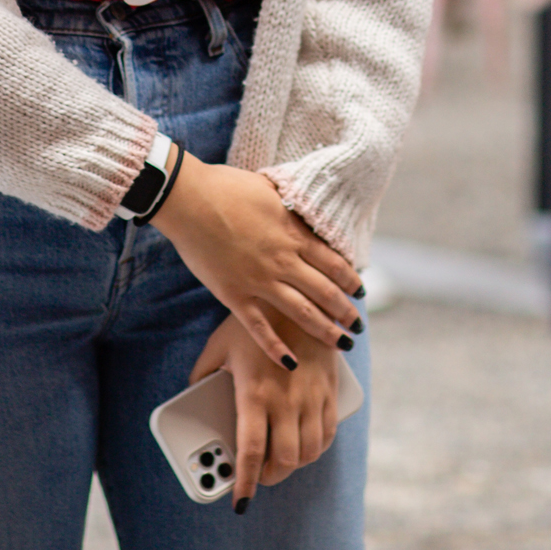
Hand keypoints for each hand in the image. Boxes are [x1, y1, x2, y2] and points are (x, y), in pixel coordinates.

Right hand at [151, 157, 361, 372]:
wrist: (190, 199)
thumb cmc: (227, 186)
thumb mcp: (270, 189)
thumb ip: (289, 204)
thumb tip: (304, 204)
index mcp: (294, 234)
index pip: (334, 264)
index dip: (351, 281)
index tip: (361, 293)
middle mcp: (283, 260)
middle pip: (326, 293)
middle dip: (346, 312)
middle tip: (358, 326)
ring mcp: (259, 280)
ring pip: (303, 313)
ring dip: (326, 332)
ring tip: (343, 345)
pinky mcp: (234, 295)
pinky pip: (260, 328)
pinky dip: (277, 348)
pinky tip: (292, 363)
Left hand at [190, 313, 342, 510]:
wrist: (301, 297)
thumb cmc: (256, 321)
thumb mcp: (220, 344)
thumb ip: (203, 372)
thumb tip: (192, 391)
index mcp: (255, 393)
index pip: (250, 450)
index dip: (245, 482)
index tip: (240, 503)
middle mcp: (286, 400)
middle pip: (284, 459)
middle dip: (270, 476)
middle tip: (259, 475)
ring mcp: (310, 397)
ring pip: (309, 452)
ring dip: (294, 465)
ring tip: (279, 461)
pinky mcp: (329, 391)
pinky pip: (327, 433)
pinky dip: (316, 447)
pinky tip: (304, 445)